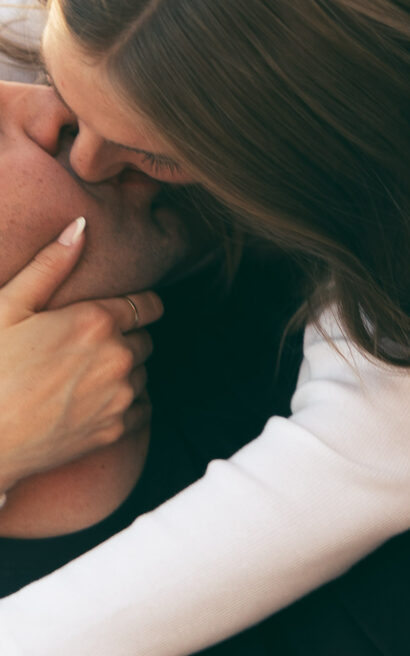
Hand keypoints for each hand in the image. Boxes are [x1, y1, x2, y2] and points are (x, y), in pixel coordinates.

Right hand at [0, 217, 162, 492]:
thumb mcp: (8, 307)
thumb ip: (50, 265)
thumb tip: (80, 226)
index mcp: (96, 321)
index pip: (148, 305)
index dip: (139, 305)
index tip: (128, 310)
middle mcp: (118, 357)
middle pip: (145, 339)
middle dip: (126, 338)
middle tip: (89, 347)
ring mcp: (120, 396)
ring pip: (143, 373)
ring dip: (125, 371)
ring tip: (85, 375)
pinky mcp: (117, 429)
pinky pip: (141, 408)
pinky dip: (126, 403)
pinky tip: (93, 401)